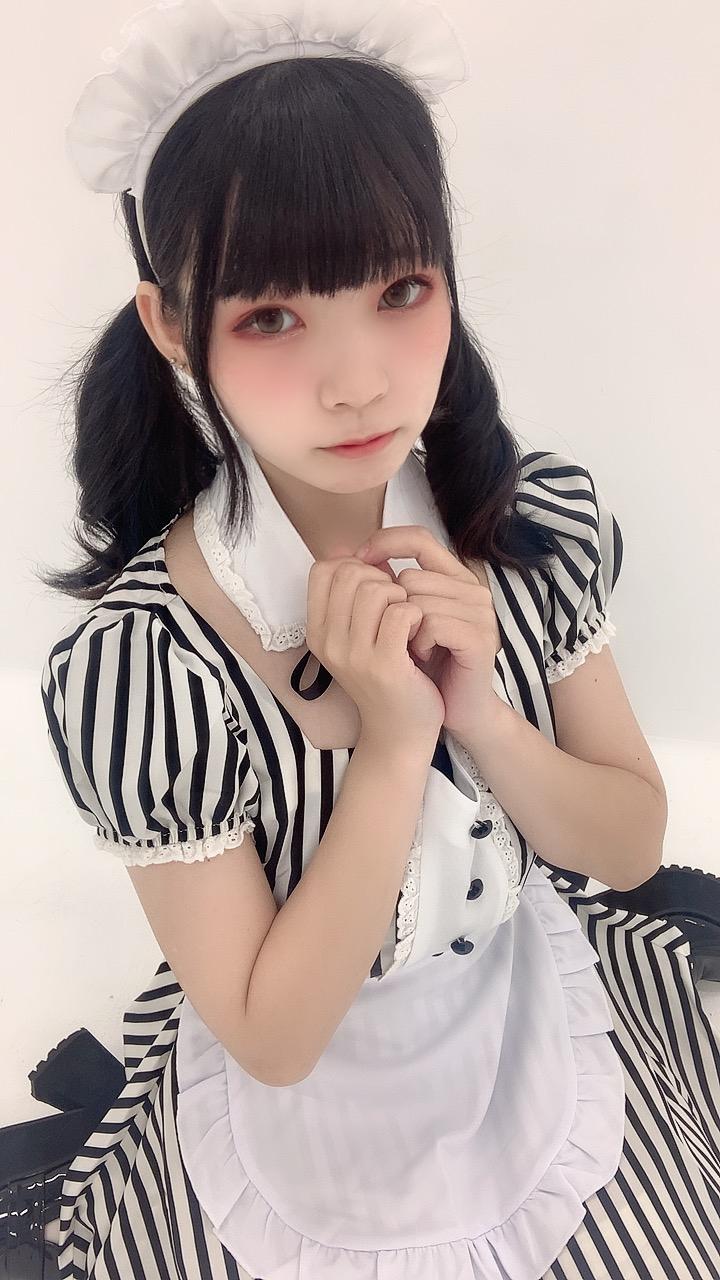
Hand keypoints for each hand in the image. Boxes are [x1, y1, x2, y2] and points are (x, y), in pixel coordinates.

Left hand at [353, 526, 501, 740]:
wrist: (455, 709)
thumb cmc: (424, 664)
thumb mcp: (399, 620)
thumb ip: (385, 586)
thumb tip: (348, 555)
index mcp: (454, 577)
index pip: (418, 538)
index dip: (384, 544)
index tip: (359, 563)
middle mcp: (471, 588)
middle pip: (410, 577)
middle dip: (391, 610)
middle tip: (397, 636)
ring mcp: (480, 612)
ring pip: (418, 601)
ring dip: (404, 631)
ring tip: (411, 650)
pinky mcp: (480, 637)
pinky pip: (433, 623)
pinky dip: (419, 643)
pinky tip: (421, 658)